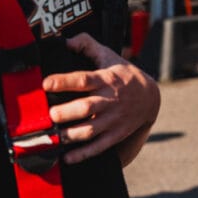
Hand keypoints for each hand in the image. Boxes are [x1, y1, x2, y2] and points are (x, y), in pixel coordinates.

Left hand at [43, 33, 159, 164]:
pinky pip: (99, 146)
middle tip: (51, 115)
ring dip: (71, 135)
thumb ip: (87, 45)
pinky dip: (83, 154)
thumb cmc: (124, 75)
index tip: (46, 83)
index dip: (64, 81)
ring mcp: (113, 119)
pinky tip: (67, 157)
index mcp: (106, 79)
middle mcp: (109, 100)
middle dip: (67, 112)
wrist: (150, 97)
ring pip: (91, 129)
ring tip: (55, 136)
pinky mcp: (116, 134)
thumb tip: (66, 41)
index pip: (84, 79)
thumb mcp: (109, 56)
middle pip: (86, 107)